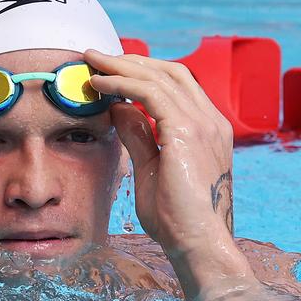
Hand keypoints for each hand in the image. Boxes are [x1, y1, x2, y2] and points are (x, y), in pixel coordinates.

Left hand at [84, 49, 254, 298]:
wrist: (197, 243)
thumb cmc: (176, 216)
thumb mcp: (151, 168)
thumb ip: (139, 136)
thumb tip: (119, 109)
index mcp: (206, 128)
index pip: (175, 85)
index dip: (142, 72)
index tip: (111, 70)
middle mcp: (209, 120)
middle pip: (168, 72)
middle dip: (130, 61)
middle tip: (96, 56)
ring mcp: (202, 124)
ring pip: (158, 77)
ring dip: (121, 66)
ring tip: (91, 62)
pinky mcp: (186, 132)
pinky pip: (149, 93)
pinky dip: (121, 83)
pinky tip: (98, 84)